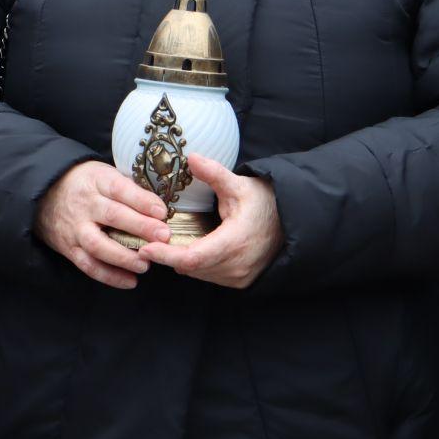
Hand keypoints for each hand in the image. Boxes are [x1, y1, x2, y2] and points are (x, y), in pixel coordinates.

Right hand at [35, 160, 168, 288]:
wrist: (45, 196)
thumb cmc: (85, 185)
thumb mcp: (104, 174)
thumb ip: (128, 188)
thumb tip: (160, 208)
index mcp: (97, 181)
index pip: (120, 189)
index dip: (142, 200)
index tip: (162, 212)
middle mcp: (85, 205)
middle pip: (113, 216)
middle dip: (140, 227)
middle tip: (163, 237)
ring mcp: (76, 228)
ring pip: (99, 245)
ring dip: (124, 257)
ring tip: (145, 265)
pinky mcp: (70, 248)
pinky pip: (89, 265)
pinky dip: (110, 276)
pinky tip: (130, 281)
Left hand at [138, 156, 282, 289]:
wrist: (292, 222)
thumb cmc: (266, 203)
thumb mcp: (240, 185)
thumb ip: (214, 174)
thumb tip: (191, 158)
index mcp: (234, 243)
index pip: (192, 258)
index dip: (166, 255)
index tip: (146, 247)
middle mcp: (235, 266)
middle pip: (190, 268)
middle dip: (167, 256)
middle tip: (146, 239)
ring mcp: (238, 277)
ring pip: (198, 273)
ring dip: (180, 261)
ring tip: (162, 243)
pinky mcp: (240, 281)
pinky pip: (209, 275)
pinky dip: (194, 264)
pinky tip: (186, 247)